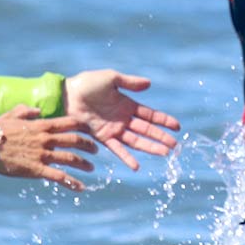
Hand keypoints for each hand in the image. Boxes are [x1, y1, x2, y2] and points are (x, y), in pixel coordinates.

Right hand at [0, 105, 97, 190]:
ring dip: (84, 164)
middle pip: (75, 141)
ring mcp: (42, 155)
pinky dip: (72, 183)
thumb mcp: (12, 114)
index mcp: (41, 125)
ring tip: (91, 168)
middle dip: (88, 145)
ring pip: (70, 159)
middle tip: (96, 150)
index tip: (90, 130)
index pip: (69, 123)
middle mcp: (45, 139)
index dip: (82, 126)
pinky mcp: (37, 170)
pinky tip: (81, 187)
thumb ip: (27, 110)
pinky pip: (59, 177)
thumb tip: (38, 111)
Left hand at [62, 70, 181, 169]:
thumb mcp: (112, 79)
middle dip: (161, 137)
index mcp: (127, 105)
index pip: (150, 115)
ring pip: (136, 141)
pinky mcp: (102, 137)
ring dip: (150, 147)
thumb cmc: (87, 84)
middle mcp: (123, 119)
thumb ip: (130, 83)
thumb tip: (149, 84)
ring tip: (164, 154)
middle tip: (176, 146)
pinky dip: (126, 158)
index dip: (163, 120)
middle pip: (147, 130)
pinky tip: (136, 166)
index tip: (177, 127)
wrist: (67, 95)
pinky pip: (117, 149)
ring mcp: (114, 130)